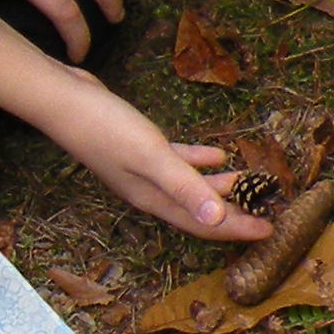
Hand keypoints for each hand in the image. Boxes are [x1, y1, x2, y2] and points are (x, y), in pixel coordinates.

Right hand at [0, 25, 268, 239]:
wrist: (63, 101)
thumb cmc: (105, 128)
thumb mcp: (151, 156)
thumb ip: (186, 186)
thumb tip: (219, 219)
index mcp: (154, 198)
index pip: (204, 223)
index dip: (237, 229)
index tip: (270, 232)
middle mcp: (150, 192)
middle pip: (200, 210)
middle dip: (234, 213)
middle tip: (269, 211)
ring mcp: (143, 172)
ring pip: (191, 188)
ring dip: (219, 187)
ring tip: (252, 182)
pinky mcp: (138, 149)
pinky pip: (177, 164)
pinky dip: (198, 163)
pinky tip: (217, 156)